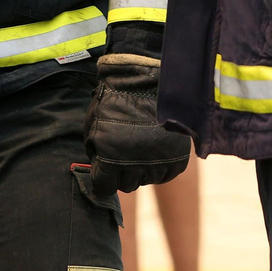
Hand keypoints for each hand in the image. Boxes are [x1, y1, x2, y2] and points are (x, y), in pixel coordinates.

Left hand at [84, 54, 191, 196]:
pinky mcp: (177, 162)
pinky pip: (165, 174)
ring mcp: (158, 165)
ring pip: (146, 179)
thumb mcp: (94, 125)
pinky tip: (154, 146)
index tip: (104, 172)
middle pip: (126, 185)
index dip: (103, 180)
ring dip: (141, 167)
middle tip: (123, 153)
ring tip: (140, 144)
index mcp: (110, 161)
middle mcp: (134, 168)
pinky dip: (159, 164)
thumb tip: (98, 170)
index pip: (104, 188)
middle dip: (121, 173)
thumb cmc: (115, 101)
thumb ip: (95, 152)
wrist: (148, 82)